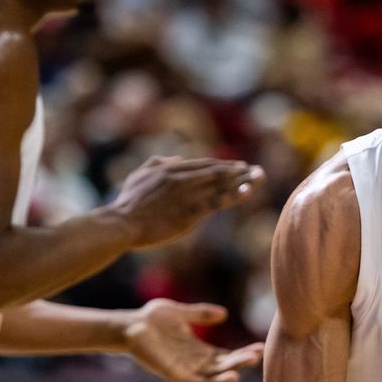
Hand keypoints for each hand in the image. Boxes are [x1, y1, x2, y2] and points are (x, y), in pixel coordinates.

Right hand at [112, 156, 264, 248]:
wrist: (122, 223)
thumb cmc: (128, 202)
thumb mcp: (139, 174)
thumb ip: (157, 163)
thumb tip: (177, 158)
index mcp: (170, 169)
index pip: (204, 165)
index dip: (223, 165)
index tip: (239, 166)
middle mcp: (182, 178)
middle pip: (217, 172)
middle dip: (239, 170)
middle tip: (256, 170)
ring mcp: (187, 195)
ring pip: (220, 185)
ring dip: (242, 180)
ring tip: (259, 177)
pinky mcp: (190, 212)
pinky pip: (217, 202)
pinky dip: (234, 195)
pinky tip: (247, 192)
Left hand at [121, 298, 263, 381]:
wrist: (129, 325)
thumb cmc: (152, 319)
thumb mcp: (182, 313)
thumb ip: (201, 314)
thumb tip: (224, 314)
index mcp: (199, 351)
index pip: (226, 356)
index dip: (243, 353)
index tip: (260, 346)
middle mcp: (195, 363)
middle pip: (224, 366)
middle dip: (242, 361)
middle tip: (258, 354)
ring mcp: (185, 370)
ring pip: (214, 376)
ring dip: (231, 372)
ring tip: (248, 364)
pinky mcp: (175, 374)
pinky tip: (229, 377)